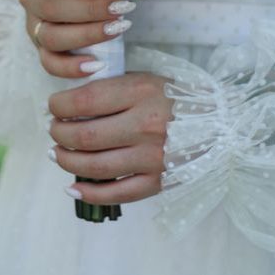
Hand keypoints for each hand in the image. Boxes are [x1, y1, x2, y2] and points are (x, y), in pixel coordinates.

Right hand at [19, 0, 148, 78]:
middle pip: (51, 7)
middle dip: (91, 10)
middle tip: (122, 8)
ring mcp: (33, 22)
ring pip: (49, 36)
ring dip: (86, 35)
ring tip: (116, 30)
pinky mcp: (40, 45)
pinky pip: (49, 62)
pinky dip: (70, 68)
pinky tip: (97, 64)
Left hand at [47, 71, 174, 204]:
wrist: (222, 126)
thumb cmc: (177, 99)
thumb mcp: (147, 80)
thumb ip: (113, 90)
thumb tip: (70, 104)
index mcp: (142, 93)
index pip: (86, 100)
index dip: (59, 105)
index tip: (52, 106)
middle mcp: (146, 125)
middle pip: (85, 135)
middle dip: (59, 133)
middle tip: (53, 130)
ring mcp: (152, 157)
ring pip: (94, 166)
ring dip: (67, 161)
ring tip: (57, 154)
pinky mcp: (158, 182)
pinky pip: (117, 193)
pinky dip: (89, 193)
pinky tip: (72, 188)